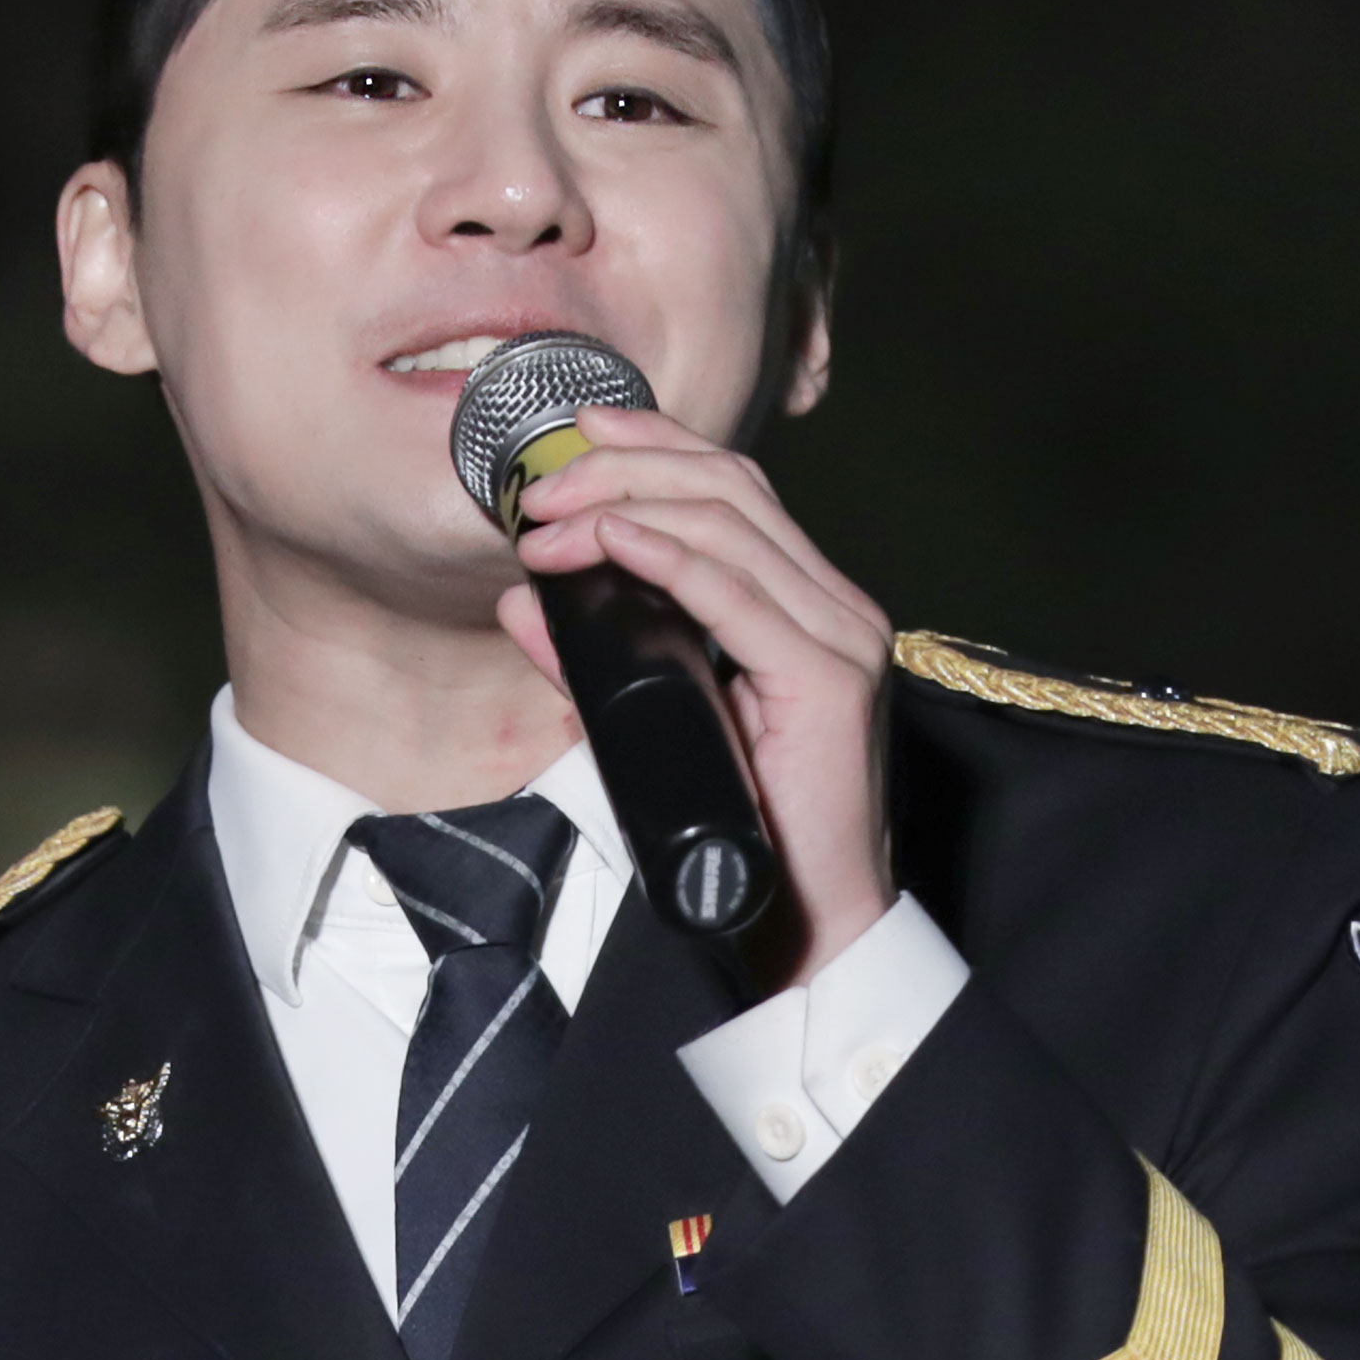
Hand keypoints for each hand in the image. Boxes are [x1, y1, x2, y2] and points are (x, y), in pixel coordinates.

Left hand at [497, 403, 895, 982]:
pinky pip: (736, 594)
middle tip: (539, 483)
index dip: (652, 445)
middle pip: (729, 487)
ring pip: (729, 525)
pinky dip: (664, 557)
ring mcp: (840, 636)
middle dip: (624, 465)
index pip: (732, 489)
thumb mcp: (650, 720)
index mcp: (807, 603)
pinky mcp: (828, 679)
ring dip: (624, 507)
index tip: (571, 437)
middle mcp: (835, 604)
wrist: (806, 922)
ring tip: (547, 521)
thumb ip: (592, 656)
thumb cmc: (737, 827)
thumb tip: (520, 599)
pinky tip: (607, 544)